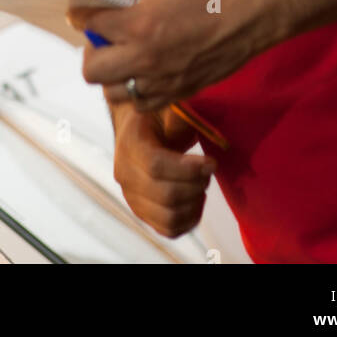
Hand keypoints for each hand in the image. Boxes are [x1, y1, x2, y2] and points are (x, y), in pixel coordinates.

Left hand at [68, 0, 280, 112]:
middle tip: (105, 35)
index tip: (84, 9)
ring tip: (125, 53)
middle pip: (91, 70)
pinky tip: (146, 70)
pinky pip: (141, 104)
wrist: (251, 13)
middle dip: (91, 50)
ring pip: (113, 92)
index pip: (89, 24)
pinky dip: (135, 90)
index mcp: (137, 23)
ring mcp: (161, 81)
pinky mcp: (179, 93)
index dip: (82, 13)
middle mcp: (144, 58)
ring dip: (112, 73)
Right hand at [111, 104, 215, 238]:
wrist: (136, 129)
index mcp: (130, 143)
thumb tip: (200, 127)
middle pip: (165, 195)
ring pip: (169, 218)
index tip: (212, 163)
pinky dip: (190, 219)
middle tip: (209, 171)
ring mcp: (131, 197)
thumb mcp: (167, 107)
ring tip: (201, 184)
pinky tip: (196, 198)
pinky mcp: (142, 213)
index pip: (156, 166)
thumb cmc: (157, 115)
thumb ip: (180, 117)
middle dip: (196, 185)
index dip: (189, 169)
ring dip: (194, 204)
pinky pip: (169, 230)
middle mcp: (125, 174)